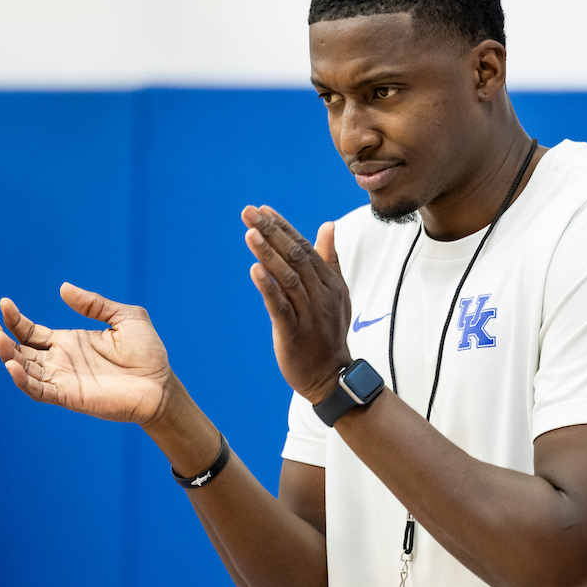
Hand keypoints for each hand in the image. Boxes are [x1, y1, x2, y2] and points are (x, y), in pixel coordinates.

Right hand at [0, 283, 173, 425]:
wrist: (162, 384)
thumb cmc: (148, 352)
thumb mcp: (125, 317)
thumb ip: (94, 304)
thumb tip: (63, 288)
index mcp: (69, 342)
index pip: (31, 331)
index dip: (15, 320)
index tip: (4, 304)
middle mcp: (61, 361)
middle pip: (20, 350)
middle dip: (1, 338)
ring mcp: (63, 379)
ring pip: (23, 369)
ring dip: (6, 355)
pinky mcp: (69, 396)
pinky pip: (38, 390)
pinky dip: (22, 380)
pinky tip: (12, 365)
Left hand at [242, 206, 351, 403]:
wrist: (332, 377)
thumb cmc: (330, 333)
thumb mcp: (337, 293)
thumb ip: (330, 259)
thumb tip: (327, 225)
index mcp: (329, 283)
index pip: (305, 247)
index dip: (283, 227)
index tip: (263, 209)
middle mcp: (321, 295)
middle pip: (295, 257)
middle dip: (271, 232)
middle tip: (249, 211)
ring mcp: (310, 315)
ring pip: (288, 279)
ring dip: (268, 254)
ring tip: (250, 233)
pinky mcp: (295, 334)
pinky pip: (281, 308)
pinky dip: (268, 288)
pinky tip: (255, 270)